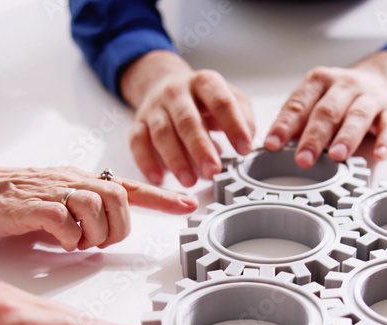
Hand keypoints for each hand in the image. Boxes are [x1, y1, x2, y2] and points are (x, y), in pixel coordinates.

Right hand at [0, 161, 198, 250]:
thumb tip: (99, 235)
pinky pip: (68, 222)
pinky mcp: (31, 206)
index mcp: (75, 178)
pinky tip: (56, 241)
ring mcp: (50, 190)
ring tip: (75, 243)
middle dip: (119, 227)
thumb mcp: (47, 203)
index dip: (161, 197)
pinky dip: (70, 238)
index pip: (127, 185)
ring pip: (99, 208)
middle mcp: (68, 179)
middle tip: (99, 242)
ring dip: (95, 234)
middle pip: (120, 198)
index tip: (187, 205)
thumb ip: (76, 213)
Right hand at [120, 51, 255, 186]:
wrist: (163, 81)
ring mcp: (155, 107)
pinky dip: (146, 161)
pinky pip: (138, 142)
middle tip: (213, 171)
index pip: (221, 103)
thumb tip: (248, 141)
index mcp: (204, 83)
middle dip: (201, 148)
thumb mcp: (230, 98)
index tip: (245, 149)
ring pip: (163, 133)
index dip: (234, 126)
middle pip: (188, 121)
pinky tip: (158, 177)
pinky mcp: (139, 122)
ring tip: (189, 180)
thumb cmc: (202, 98)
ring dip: (176, 159)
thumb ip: (244, 117)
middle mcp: (177, 92)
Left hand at [264, 51, 386, 167]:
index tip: (273, 144)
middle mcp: (345, 86)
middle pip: (327, 112)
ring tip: (337, 156)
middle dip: (314, 137)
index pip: (299, 103)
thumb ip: (300, 119)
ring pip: (358, 117)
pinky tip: (379, 154)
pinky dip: (385, 141)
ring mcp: (370, 97)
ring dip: (346, 138)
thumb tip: (278, 143)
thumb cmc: (344, 95)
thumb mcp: (318, 98)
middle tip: (303, 159)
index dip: (285, 124)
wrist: (384, 80)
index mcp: (321, 81)